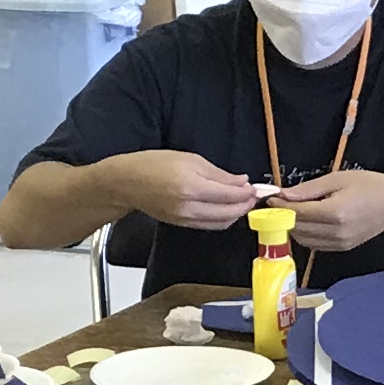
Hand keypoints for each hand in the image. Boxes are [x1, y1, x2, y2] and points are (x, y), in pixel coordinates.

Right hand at [121, 150, 264, 230]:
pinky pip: (209, 226)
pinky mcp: (182, 224)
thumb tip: (241, 182)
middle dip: (245, 205)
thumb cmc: (153, 165)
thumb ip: (218, 174)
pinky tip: (226, 209)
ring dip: (236, 214)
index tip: (256, 187)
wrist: (127, 182)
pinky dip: (222, 219)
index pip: (229, 195)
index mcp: (191, 186)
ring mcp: (185, 219)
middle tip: (254, 195)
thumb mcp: (190, 159)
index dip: (247, 193)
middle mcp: (189, 206)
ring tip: (242, 202)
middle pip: (229, 213)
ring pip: (221, 223)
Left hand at [269, 168, 383, 253]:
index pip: (297, 213)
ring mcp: (340, 243)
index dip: (281, 206)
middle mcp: (336, 232)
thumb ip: (309, 189)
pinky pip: (316, 244)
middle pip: (298, 229)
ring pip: (304, 240)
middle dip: (285, 217)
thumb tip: (284, 194)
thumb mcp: (339, 178)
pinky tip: (309, 221)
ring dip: (295, 227)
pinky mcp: (343, 248)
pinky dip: (307, 234)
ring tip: (295, 212)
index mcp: (335, 212)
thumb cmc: (371, 186)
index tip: (272, 198)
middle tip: (280, 204)